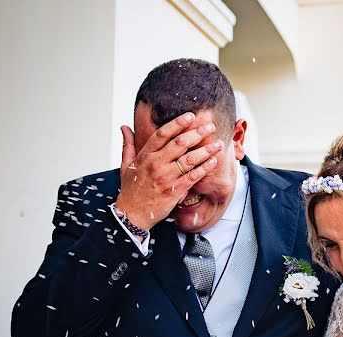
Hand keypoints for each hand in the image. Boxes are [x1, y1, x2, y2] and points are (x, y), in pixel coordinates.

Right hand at [115, 112, 224, 229]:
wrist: (132, 213)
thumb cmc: (131, 189)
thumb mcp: (125, 165)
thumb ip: (128, 144)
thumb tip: (125, 127)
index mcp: (145, 155)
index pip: (162, 134)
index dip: (177, 124)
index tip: (190, 116)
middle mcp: (156, 164)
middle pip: (179, 144)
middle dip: (197, 133)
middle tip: (210, 126)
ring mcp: (166, 178)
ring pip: (189, 160)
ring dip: (205, 150)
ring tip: (218, 144)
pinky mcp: (175, 191)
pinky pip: (193, 177)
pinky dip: (204, 169)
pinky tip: (213, 162)